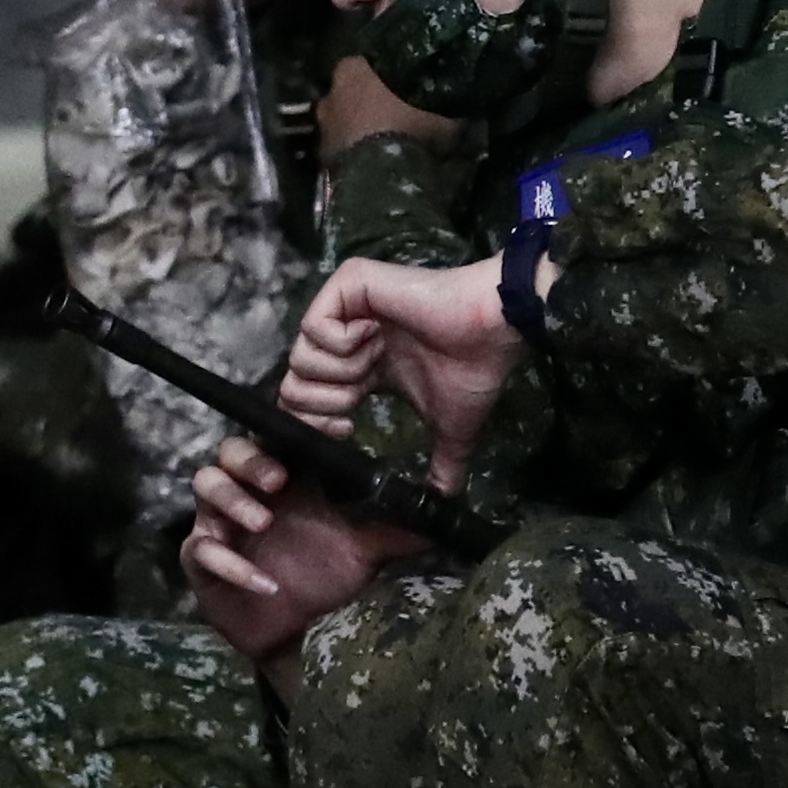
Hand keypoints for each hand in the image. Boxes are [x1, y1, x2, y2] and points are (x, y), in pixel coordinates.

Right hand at [180, 437, 401, 669]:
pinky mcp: (202, 560)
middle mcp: (250, 494)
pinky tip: (264, 583)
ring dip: (233, 500)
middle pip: (231, 451)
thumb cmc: (325, 582)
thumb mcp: (365, 552)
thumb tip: (442, 512)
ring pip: (206, 486)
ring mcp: (222, 525)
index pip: (282, 438)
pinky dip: (232, 564)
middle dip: (251, 459)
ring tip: (263, 523)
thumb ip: (396, 529)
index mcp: (287, 481)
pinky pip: (202, 549)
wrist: (300, 634)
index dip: (300, 425)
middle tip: (278, 479)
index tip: (338, 426)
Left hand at [283, 253, 523, 490]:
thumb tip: (445, 504)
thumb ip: (441, 466)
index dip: (318, 422)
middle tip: (358, 397)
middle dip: (324, 402)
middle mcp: (344, 337)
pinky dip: (342, 344)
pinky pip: (313, 327)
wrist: (494, 328)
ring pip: (298, 359)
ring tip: (376, 360)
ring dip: (341, 372)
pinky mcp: (348, 283)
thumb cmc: (474, 369)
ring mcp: (344, 308)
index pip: (307, 401)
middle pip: (292, 384)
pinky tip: (375, 335)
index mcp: (359, 368)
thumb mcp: (450, 427)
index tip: (349, 429)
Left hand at [318, 54, 456, 150]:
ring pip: (340, 123)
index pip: (361, 63)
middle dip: (363, 102)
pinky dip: (351, 154)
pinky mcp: (322, 159)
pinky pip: (339, 151)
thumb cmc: (410, 130)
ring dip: (355, 130)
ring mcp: (322, 128)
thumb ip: (449, 114)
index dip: (378, 74)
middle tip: (389, 114)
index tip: (395, 84)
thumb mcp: (441, 120)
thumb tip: (463, 115)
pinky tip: (370, 163)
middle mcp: (330, 95)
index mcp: (352, 71)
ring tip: (380, 142)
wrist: (382, 175)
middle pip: (346, 93)